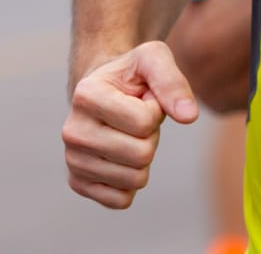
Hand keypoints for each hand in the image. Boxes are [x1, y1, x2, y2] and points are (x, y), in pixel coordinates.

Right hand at [63, 42, 199, 209]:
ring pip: (135, 179)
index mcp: (85, 95)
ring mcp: (73, 160)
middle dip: (151, 136)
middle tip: (138, 119)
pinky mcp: (77, 183)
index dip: (156, 110)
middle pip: (141, 154)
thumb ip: (173, 82)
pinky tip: (121, 156)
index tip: (143, 99)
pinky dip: (132, 181)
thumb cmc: (132, 75)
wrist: (103, 91)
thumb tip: (188, 117)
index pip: (143, 122)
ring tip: (129, 134)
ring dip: (143, 157)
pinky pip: (122, 200)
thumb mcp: (153, 60)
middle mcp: (72, 131)